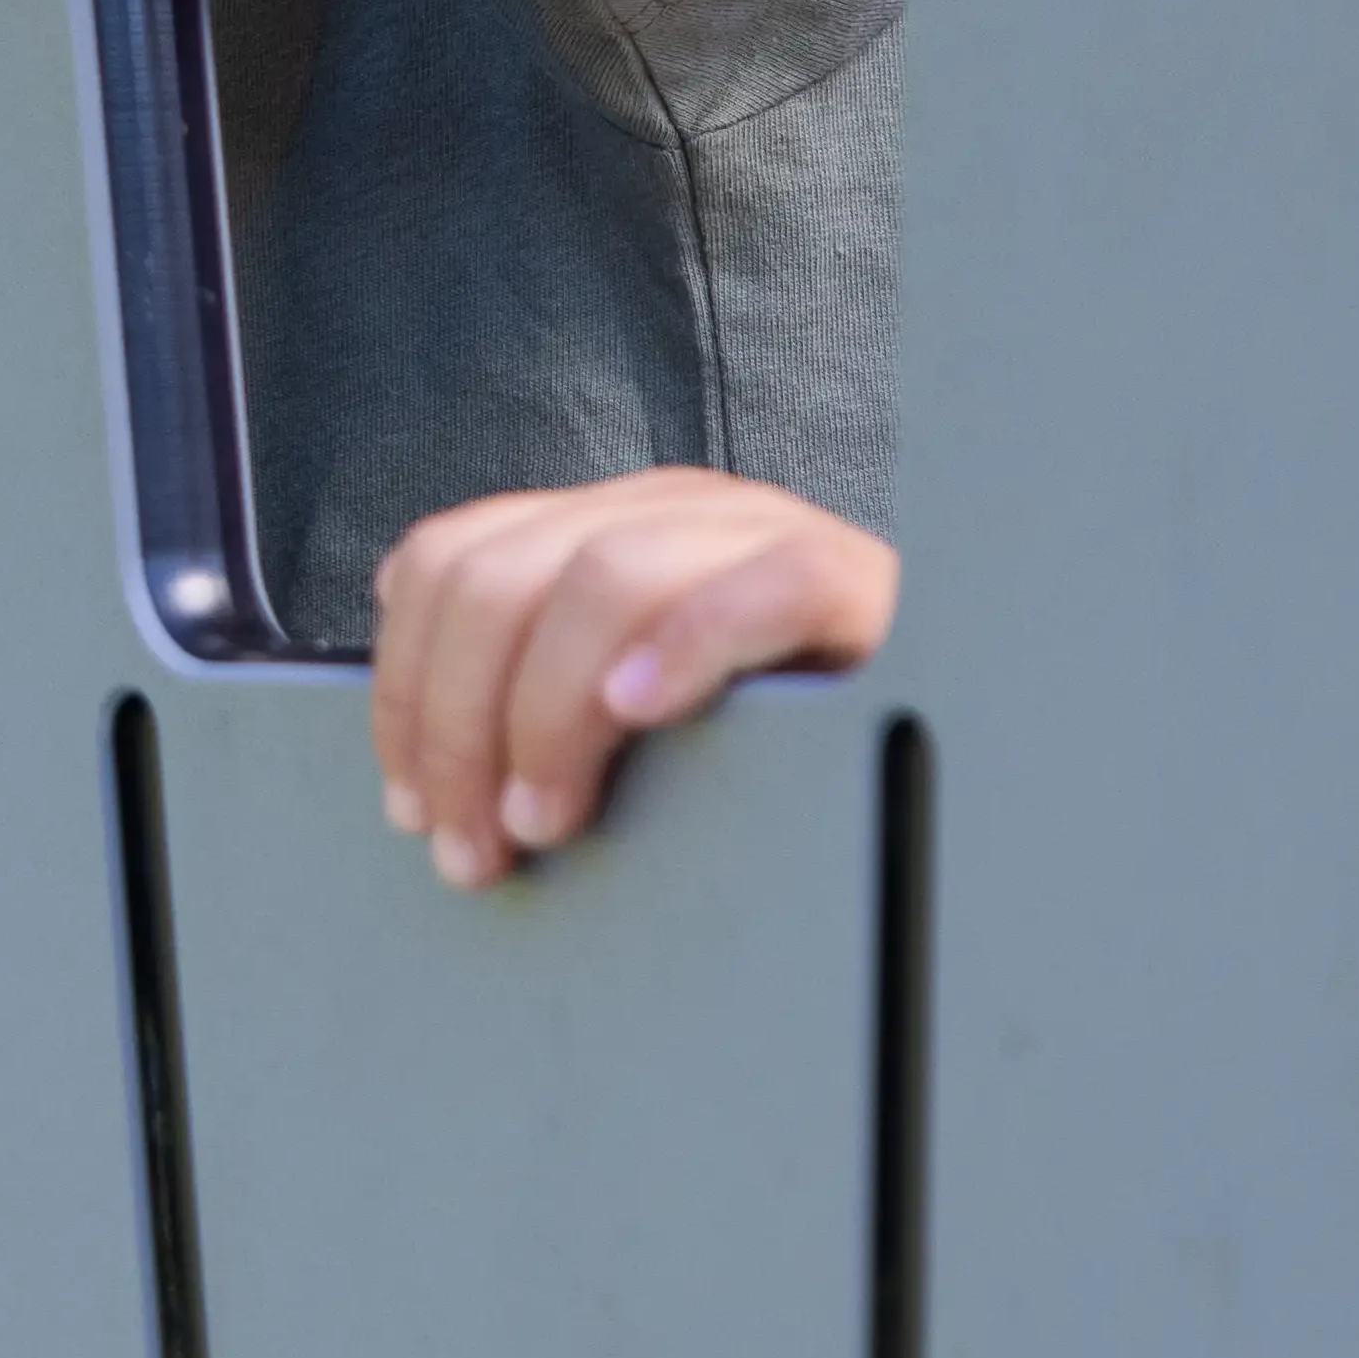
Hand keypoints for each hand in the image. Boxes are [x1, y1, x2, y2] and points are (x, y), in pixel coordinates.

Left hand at [366, 468, 896, 882]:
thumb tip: (429, 788)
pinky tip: (641, 712)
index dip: (405, 685)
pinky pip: (757, 587)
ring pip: (602, 578)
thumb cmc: (776, 730)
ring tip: (545, 821)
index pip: (448, 561)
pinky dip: (684, 646)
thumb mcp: (637, 704)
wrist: (953, 694)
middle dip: (459, 723)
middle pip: (500, 577)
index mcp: (600, 527)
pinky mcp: (840, 576)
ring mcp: (751, 530)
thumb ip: (547, 710)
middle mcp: (663, 509)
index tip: (410, 807)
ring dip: (547, 713)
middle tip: (475, 848)